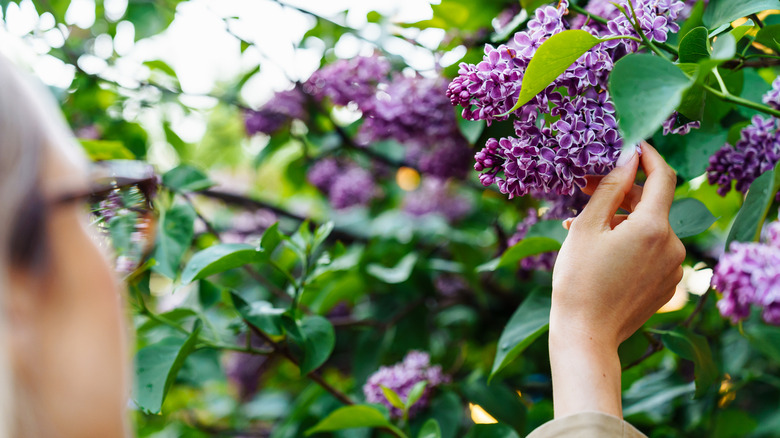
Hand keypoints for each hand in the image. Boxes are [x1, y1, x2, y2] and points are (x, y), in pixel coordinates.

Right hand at [548, 141, 684, 417]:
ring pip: (649, 229)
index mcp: (654, 227)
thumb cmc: (578, 280)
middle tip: (587, 186)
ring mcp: (673, 268)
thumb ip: (611, 187)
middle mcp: (673, 245)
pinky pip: (651, 252)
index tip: (631, 145)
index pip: (663, 176)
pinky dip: (629, 243)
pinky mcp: (668, 285)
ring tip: (582, 225)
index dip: (648, 156)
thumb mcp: (587, 227)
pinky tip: (599, 249)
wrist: (586, 334)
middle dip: (622, 192)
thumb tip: (628, 156)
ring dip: (621, 220)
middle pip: (652, 204)